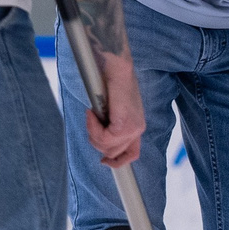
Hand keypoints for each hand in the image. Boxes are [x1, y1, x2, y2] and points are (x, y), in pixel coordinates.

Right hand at [87, 52, 145, 168]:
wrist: (116, 67)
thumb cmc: (111, 83)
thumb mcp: (113, 109)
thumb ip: (111, 125)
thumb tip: (101, 141)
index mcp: (136, 126)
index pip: (132, 153)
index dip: (118, 161)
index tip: (104, 162)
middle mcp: (138, 129)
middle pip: (112, 152)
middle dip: (96, 140)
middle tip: (91, 120)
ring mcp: (133, 128)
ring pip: (106, 146)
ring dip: (93, 132)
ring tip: (91, 114)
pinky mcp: (125, 124)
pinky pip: (104, 137)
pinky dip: (93, 126)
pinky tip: (91, 112)